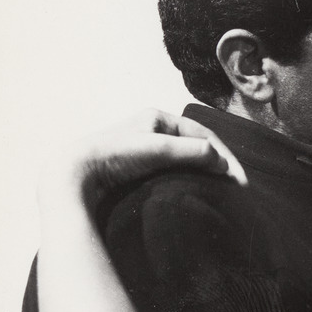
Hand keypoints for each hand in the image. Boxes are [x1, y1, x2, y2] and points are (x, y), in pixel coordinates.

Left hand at [41, 109, 247, 209]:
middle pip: (197, 147)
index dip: (224, 156)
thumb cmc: (112, 157)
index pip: (204, 135)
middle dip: (219, 165)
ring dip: (206, 174)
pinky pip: (174, 172)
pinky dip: (190, 181)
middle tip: (236, 188)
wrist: (73, 177)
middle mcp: (155, 130)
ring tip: (222, 193)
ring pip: (187, 161)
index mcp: (158, 118)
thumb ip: (192, 152)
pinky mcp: (139, 170)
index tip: (238, 180)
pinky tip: (197, 194)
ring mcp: (147, 150)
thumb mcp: (157, 149)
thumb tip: (223, 162)